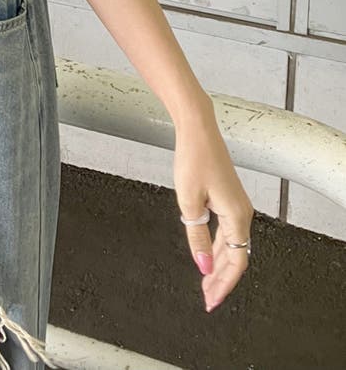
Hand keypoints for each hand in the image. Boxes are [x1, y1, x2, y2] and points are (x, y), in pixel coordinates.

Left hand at [173, 113, 254, 311]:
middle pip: (237, 256)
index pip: (236, 261)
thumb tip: (204, 266)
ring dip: (220, 264)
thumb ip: (196, 237)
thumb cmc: (193, 159)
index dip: (224, 283)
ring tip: (206, 283)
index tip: (212, 300)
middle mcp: (242, 212)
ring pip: (233, 244)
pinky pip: (228, 231)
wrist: (197, 131)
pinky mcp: (229, 199)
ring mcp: (237, 205)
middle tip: (207, 297)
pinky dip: (219, 247)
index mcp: (236, 215)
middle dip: (222, 279)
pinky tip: (209, 255)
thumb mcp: (189, 202)